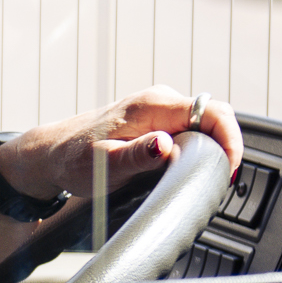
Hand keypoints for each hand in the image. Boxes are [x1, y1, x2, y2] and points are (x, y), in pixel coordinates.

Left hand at [0, 87, 242, 203]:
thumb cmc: (72, 160)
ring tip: (206, 178)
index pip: (212, 111)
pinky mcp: (157, 122)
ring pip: (205, 125)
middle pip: (215, 117)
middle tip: (218, 181)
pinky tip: (191, 170)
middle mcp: (159, 101)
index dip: (231, 140)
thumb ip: (137, 156)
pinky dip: (199, 150)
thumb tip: (166, 145)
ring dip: (213, 150)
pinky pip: (191, 130)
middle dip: (226, 148)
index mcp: (152, 106)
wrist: (50, 154)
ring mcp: (159, 110)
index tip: (228, 170)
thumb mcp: (104, 165)